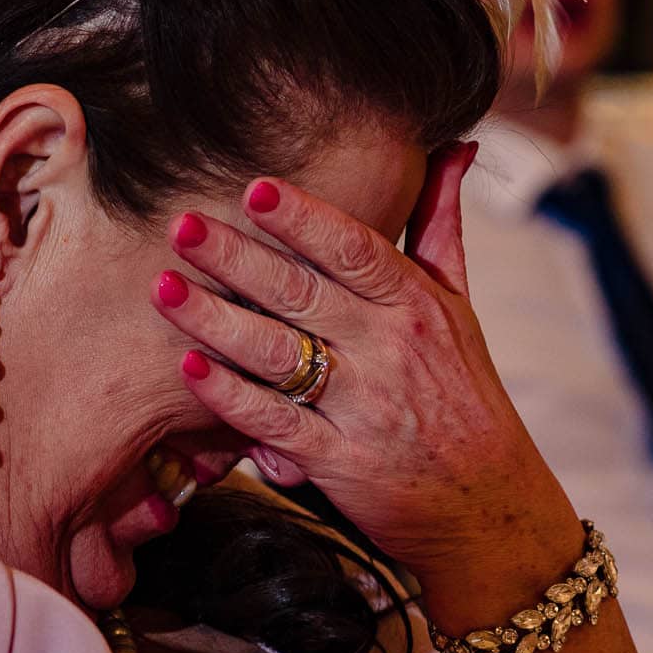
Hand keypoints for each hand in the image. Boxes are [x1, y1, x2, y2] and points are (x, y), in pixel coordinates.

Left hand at [151, 142, 581, 616]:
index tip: (253, 189)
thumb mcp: (462, 307)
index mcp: (417, 305)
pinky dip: (230, 399)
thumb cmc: (466, 397)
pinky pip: (275, 423)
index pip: (355, 249)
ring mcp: (364, 407)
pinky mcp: (340, 463)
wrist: (489, 506)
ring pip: (278, 353)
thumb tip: (455, 146)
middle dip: (237, 257)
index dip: (303, 217)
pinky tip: (189, 370)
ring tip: (163, 290)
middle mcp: (391, 350)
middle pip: (303, 292)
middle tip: (181, 227)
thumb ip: (441, 226)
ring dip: (215, 320)